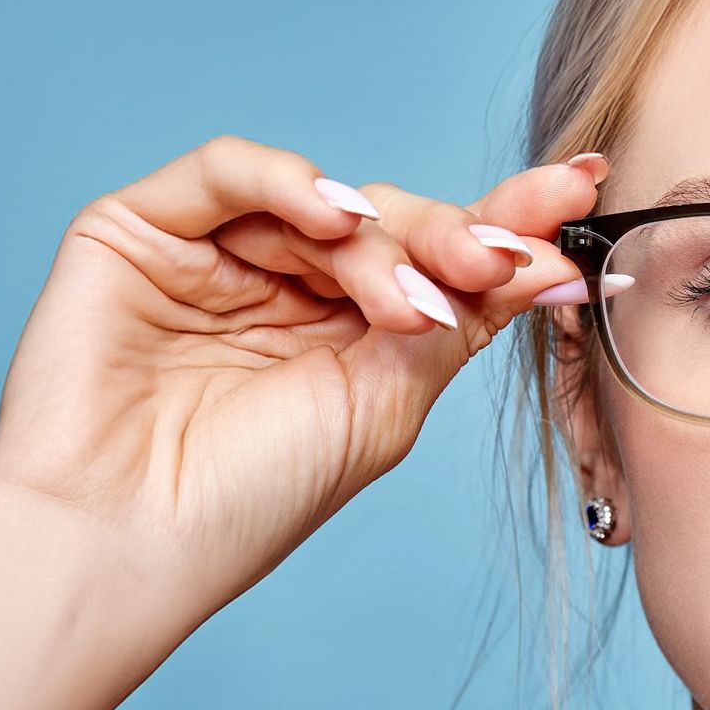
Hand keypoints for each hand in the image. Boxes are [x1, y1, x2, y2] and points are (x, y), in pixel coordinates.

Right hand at [0, 135, 604, 618]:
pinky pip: (230, 172)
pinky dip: (292, 183)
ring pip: (323, 199)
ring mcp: (213, 255)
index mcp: (343, 335)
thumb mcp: (385, 403)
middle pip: (390, 222)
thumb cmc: (252, 494)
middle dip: (453, 238)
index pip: (433, 260)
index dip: (505, 222)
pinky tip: (336, 219)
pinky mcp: (140, 229)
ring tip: (409, 303)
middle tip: (500, 260)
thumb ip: (456, 321)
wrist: (129, 538)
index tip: (581, 192)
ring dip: (383, 239)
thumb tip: (551, 263)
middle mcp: (282, 288)